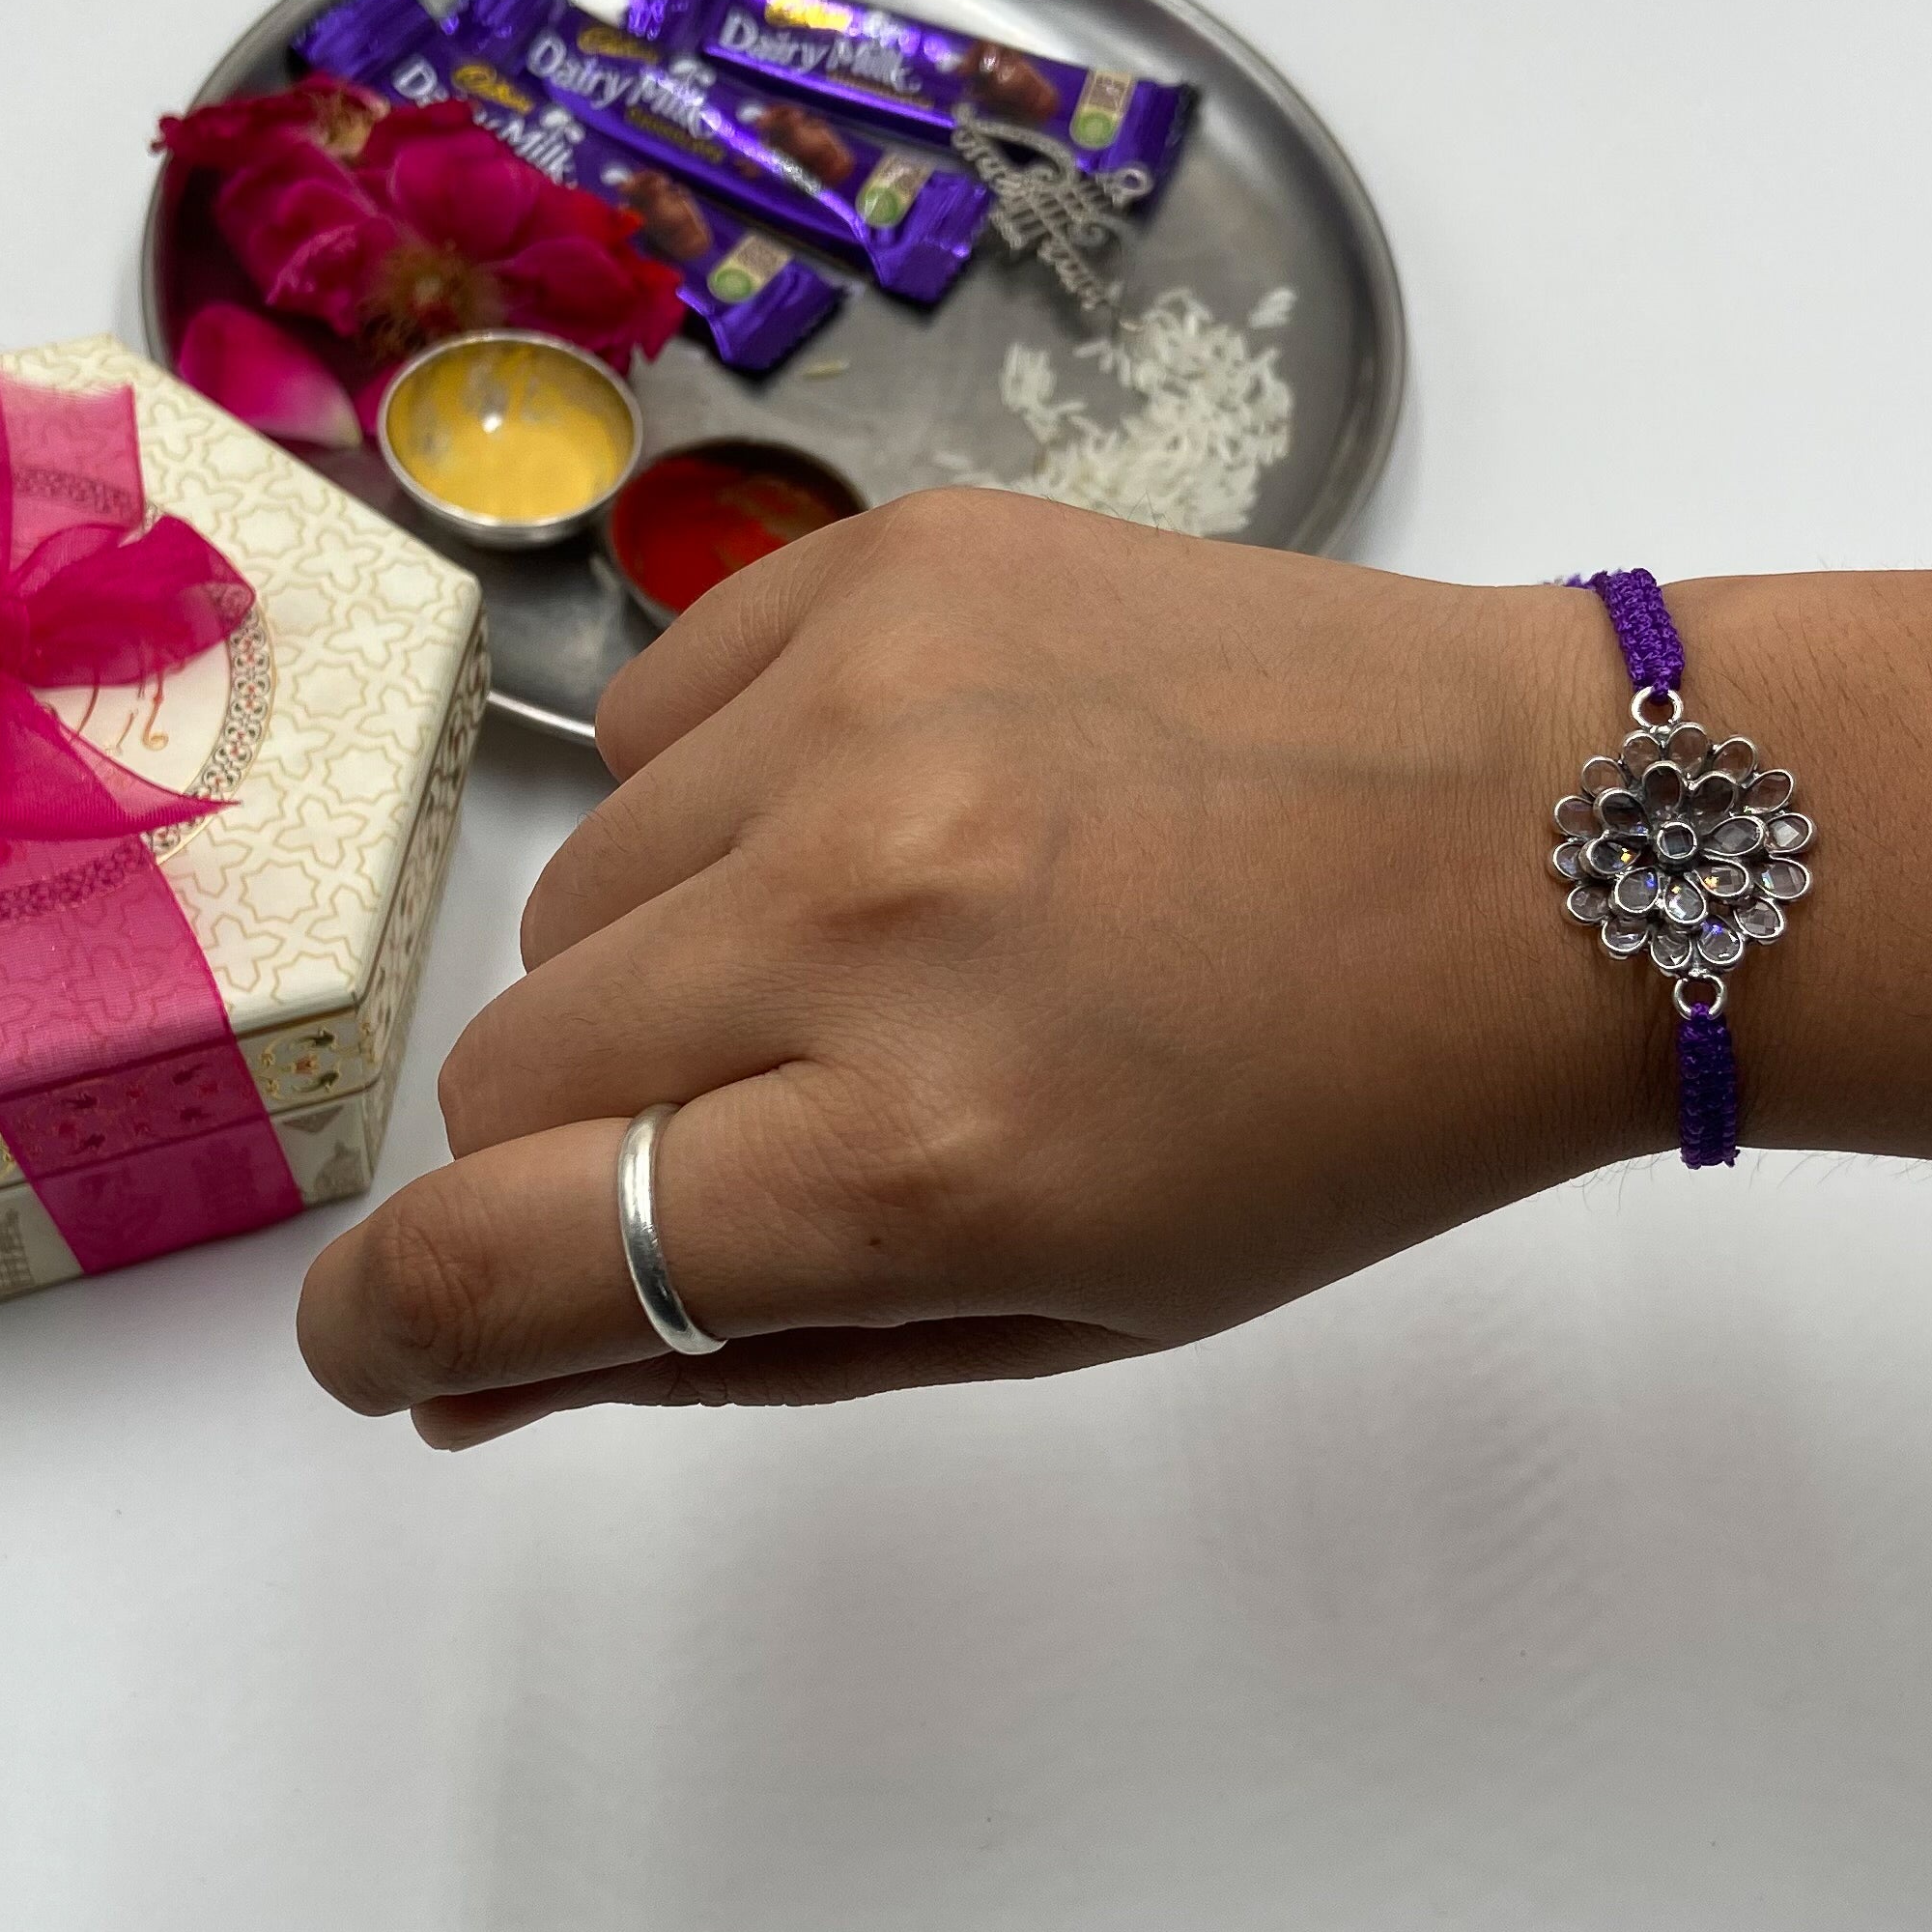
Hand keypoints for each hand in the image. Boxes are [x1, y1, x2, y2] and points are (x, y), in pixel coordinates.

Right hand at [297, 493, 1657, 1443]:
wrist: (1550, 840)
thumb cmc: (1329, 1125)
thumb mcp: (1056, 1311)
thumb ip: (737, 1353)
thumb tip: (461, 1372)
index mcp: (919, 1158)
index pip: (495, 1255)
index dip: (388, 1326)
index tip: (380, 1341)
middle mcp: (862, 915)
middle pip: (504, 1072)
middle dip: (591, 1149)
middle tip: (775, 1133)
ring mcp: (867, 707)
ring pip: (571, 895)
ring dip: (672, 971)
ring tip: (889, 959)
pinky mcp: (891, 560)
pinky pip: (652, 721)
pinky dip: (723, 807)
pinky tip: (894, 820)